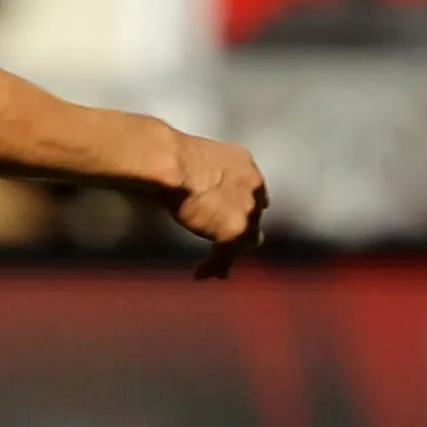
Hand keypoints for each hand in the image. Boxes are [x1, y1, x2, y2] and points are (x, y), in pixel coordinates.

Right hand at [171, 130, 267, 275]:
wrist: (173, 164)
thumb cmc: (171, 153)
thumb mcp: (196, 156)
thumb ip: (202, 171)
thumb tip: (182, 178)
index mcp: (243, 163)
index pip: (252, 191)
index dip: (243, 205)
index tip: (235, 214)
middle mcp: (252, 187)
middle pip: (254, 217)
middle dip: (245, 230)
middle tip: (233, 245)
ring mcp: (246, 210)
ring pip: (244, 240)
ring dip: (230, 253)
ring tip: (218, 268)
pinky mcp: (233, 231)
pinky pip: (226, 256)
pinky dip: (213, 266)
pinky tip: (201, 273)